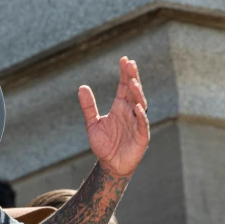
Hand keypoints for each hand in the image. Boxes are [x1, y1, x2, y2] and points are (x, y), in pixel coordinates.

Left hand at [79, 57, 149, 177]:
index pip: (124, 86)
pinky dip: (140, 115)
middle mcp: (130, 111)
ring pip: (140, 104)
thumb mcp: (92, 123)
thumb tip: (82, 87)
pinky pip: (142, 123)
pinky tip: (137, 106)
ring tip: (132, 82)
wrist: (110, 164)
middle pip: (134, 91)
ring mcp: (137, 122)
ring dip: (137, 93)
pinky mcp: (141, 135)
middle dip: (133, 77)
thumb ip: (88, 106)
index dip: (125, 73)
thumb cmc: (104, 144)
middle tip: (131, 64)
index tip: (124, 59)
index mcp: (120, 107)